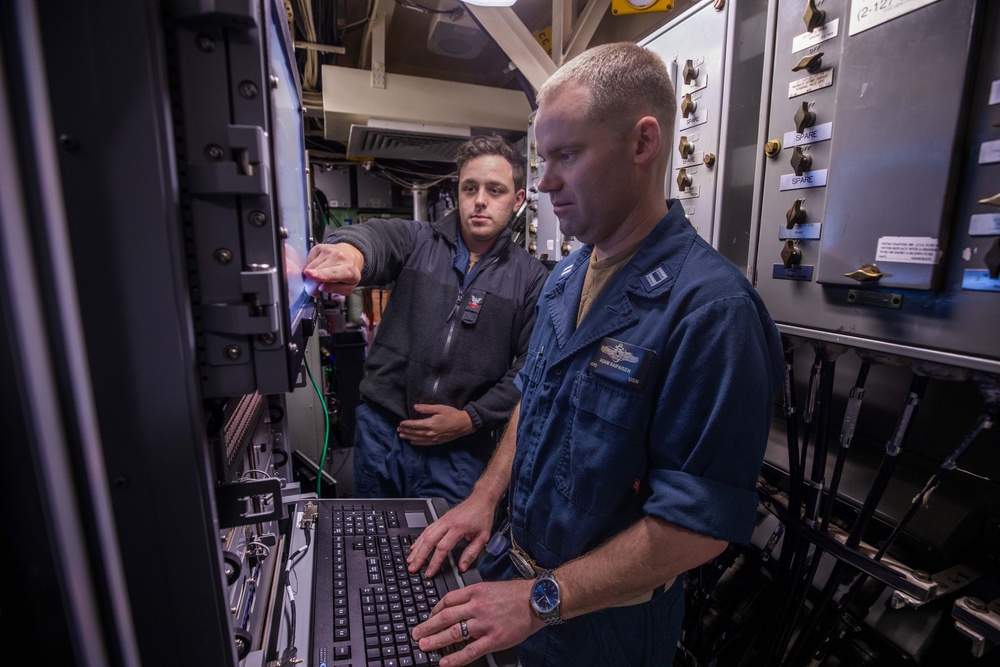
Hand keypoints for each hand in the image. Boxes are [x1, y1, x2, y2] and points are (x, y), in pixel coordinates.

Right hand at [302, 243, 362, 295]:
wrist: (352, 256)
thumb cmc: (349, 273)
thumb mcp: (348, 288)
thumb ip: (335, 289)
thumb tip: (321, 287)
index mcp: (347, 269)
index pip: (331, 273)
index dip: (320, 274)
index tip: (309, 274)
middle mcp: (338, 257)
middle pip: (316, 271)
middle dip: (312, 284)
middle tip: (317, 288)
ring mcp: (328, 250)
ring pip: (310, 267)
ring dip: (311, 276)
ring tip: (320, 277)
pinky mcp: (319, 247)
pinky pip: (308, 262)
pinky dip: (310, 268)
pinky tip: (319, 268)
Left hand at [397, 404, 474, 445]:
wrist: (464, 424)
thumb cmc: (452, 414)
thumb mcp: (439, 408)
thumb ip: (426, 408)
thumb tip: (415, 407)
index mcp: (430, 424)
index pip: (415, 425)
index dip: (407, 424)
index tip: (401, 423)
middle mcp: (431, 433)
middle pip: (415, 433)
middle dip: (406, 431)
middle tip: (398, 429)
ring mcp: (434, 439)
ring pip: (418, 439)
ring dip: (409, 437)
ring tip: (402, 436)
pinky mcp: (437, 442)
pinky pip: (425, 443)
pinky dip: (417, 443)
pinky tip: (412, 442)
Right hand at [407, 494, 494, 575]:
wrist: (481, 498)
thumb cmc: (483, 516)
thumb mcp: (483, 536)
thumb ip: (472, 553)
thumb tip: (462, 567)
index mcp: (458, 527)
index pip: (443, 548)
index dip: (435, 562)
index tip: (429, 572)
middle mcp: (448, 523)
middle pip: (429, 541)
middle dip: (419, 556)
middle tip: (413, 568)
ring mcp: (443, 519)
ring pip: (426, 534)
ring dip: (417, 548)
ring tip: (410, 560)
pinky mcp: (441, 518)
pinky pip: (427, 529)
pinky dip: (420, 539)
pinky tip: (415, 546)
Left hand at [411, 579, 541, 666]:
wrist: (538, 600)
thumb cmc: (517, 593)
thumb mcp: (491, 586)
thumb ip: (474, 595)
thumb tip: (458, 605)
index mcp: (476, 591)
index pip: (448, 599)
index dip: (435, 609)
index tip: (429, 616)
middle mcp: (477, 607)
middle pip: (445, 616)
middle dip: (428, 626)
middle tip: (416, 633)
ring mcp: (484, 624)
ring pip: (454, 633)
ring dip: (436, 641)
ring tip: (424, 646)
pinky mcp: (493, 639)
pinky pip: (470, 650)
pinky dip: (455, 658)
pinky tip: (445, 662)